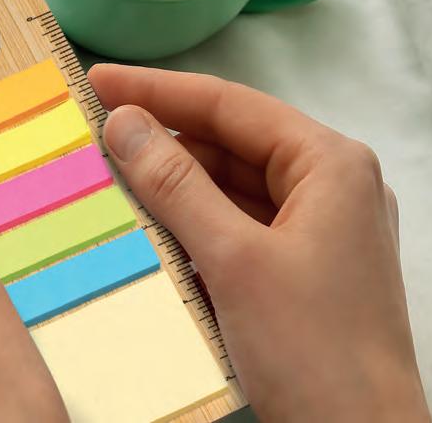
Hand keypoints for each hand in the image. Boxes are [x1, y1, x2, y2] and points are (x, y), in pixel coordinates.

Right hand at [89, 65, 428, 422]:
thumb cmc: (315, 350)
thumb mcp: (234, 259)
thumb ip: (176, 185)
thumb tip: (127, 123)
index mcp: (332, 164)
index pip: (233, 105)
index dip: (160, 91)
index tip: (99, 81)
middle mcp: (335, 186)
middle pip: (236, 143)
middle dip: (167, 141)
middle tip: (95, 136)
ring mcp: (325, 231)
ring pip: (237, 188)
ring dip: (178, 186)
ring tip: (113, 181)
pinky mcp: (309, 272)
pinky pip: (244, 228)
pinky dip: (198, 226)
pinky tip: (153, 231)